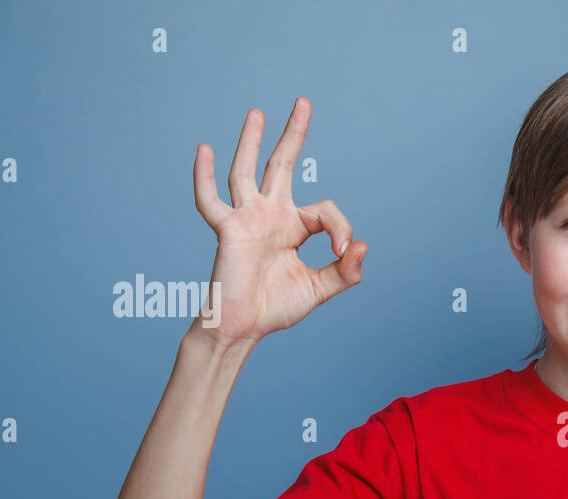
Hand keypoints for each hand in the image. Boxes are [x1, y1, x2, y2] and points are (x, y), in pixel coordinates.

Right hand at [190, 97, 364, 347]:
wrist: (245, 328)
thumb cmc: (277, 307)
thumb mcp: (319, 288)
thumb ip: (344, 271)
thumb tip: (363, 246)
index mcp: (294, 226)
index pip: (324, 211)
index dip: (340, 227)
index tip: (340, 251)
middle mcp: (270, 215)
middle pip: (282, 165)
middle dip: (294, 134)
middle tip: (304, 102)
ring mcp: (247, 219)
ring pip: (246, 171)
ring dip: (251, 141)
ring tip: (257, 112)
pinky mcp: (228, 231)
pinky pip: (211, 201)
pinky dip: (203, 177)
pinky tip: (203, 150)